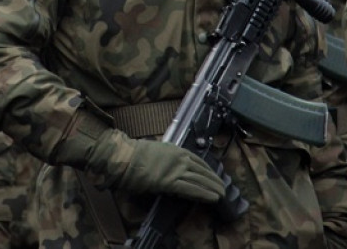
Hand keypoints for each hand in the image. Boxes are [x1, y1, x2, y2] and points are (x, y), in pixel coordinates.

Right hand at [52, 109, 225, 202]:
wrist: (123, 156)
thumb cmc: (133, 155)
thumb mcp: (155, 151)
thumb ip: (167, 159)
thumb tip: (172, 167)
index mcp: (175, 149)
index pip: (198, 160)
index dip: (208, 170)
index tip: (214, 175)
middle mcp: (179, 158)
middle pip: (202, 170)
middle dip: (214, 179)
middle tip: (223, 187)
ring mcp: (175, 169)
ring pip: (200, 180)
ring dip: (212, 187)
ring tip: (222, 194)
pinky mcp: (170, 181)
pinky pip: (191, 189)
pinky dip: (203, 193)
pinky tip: (212, 197)